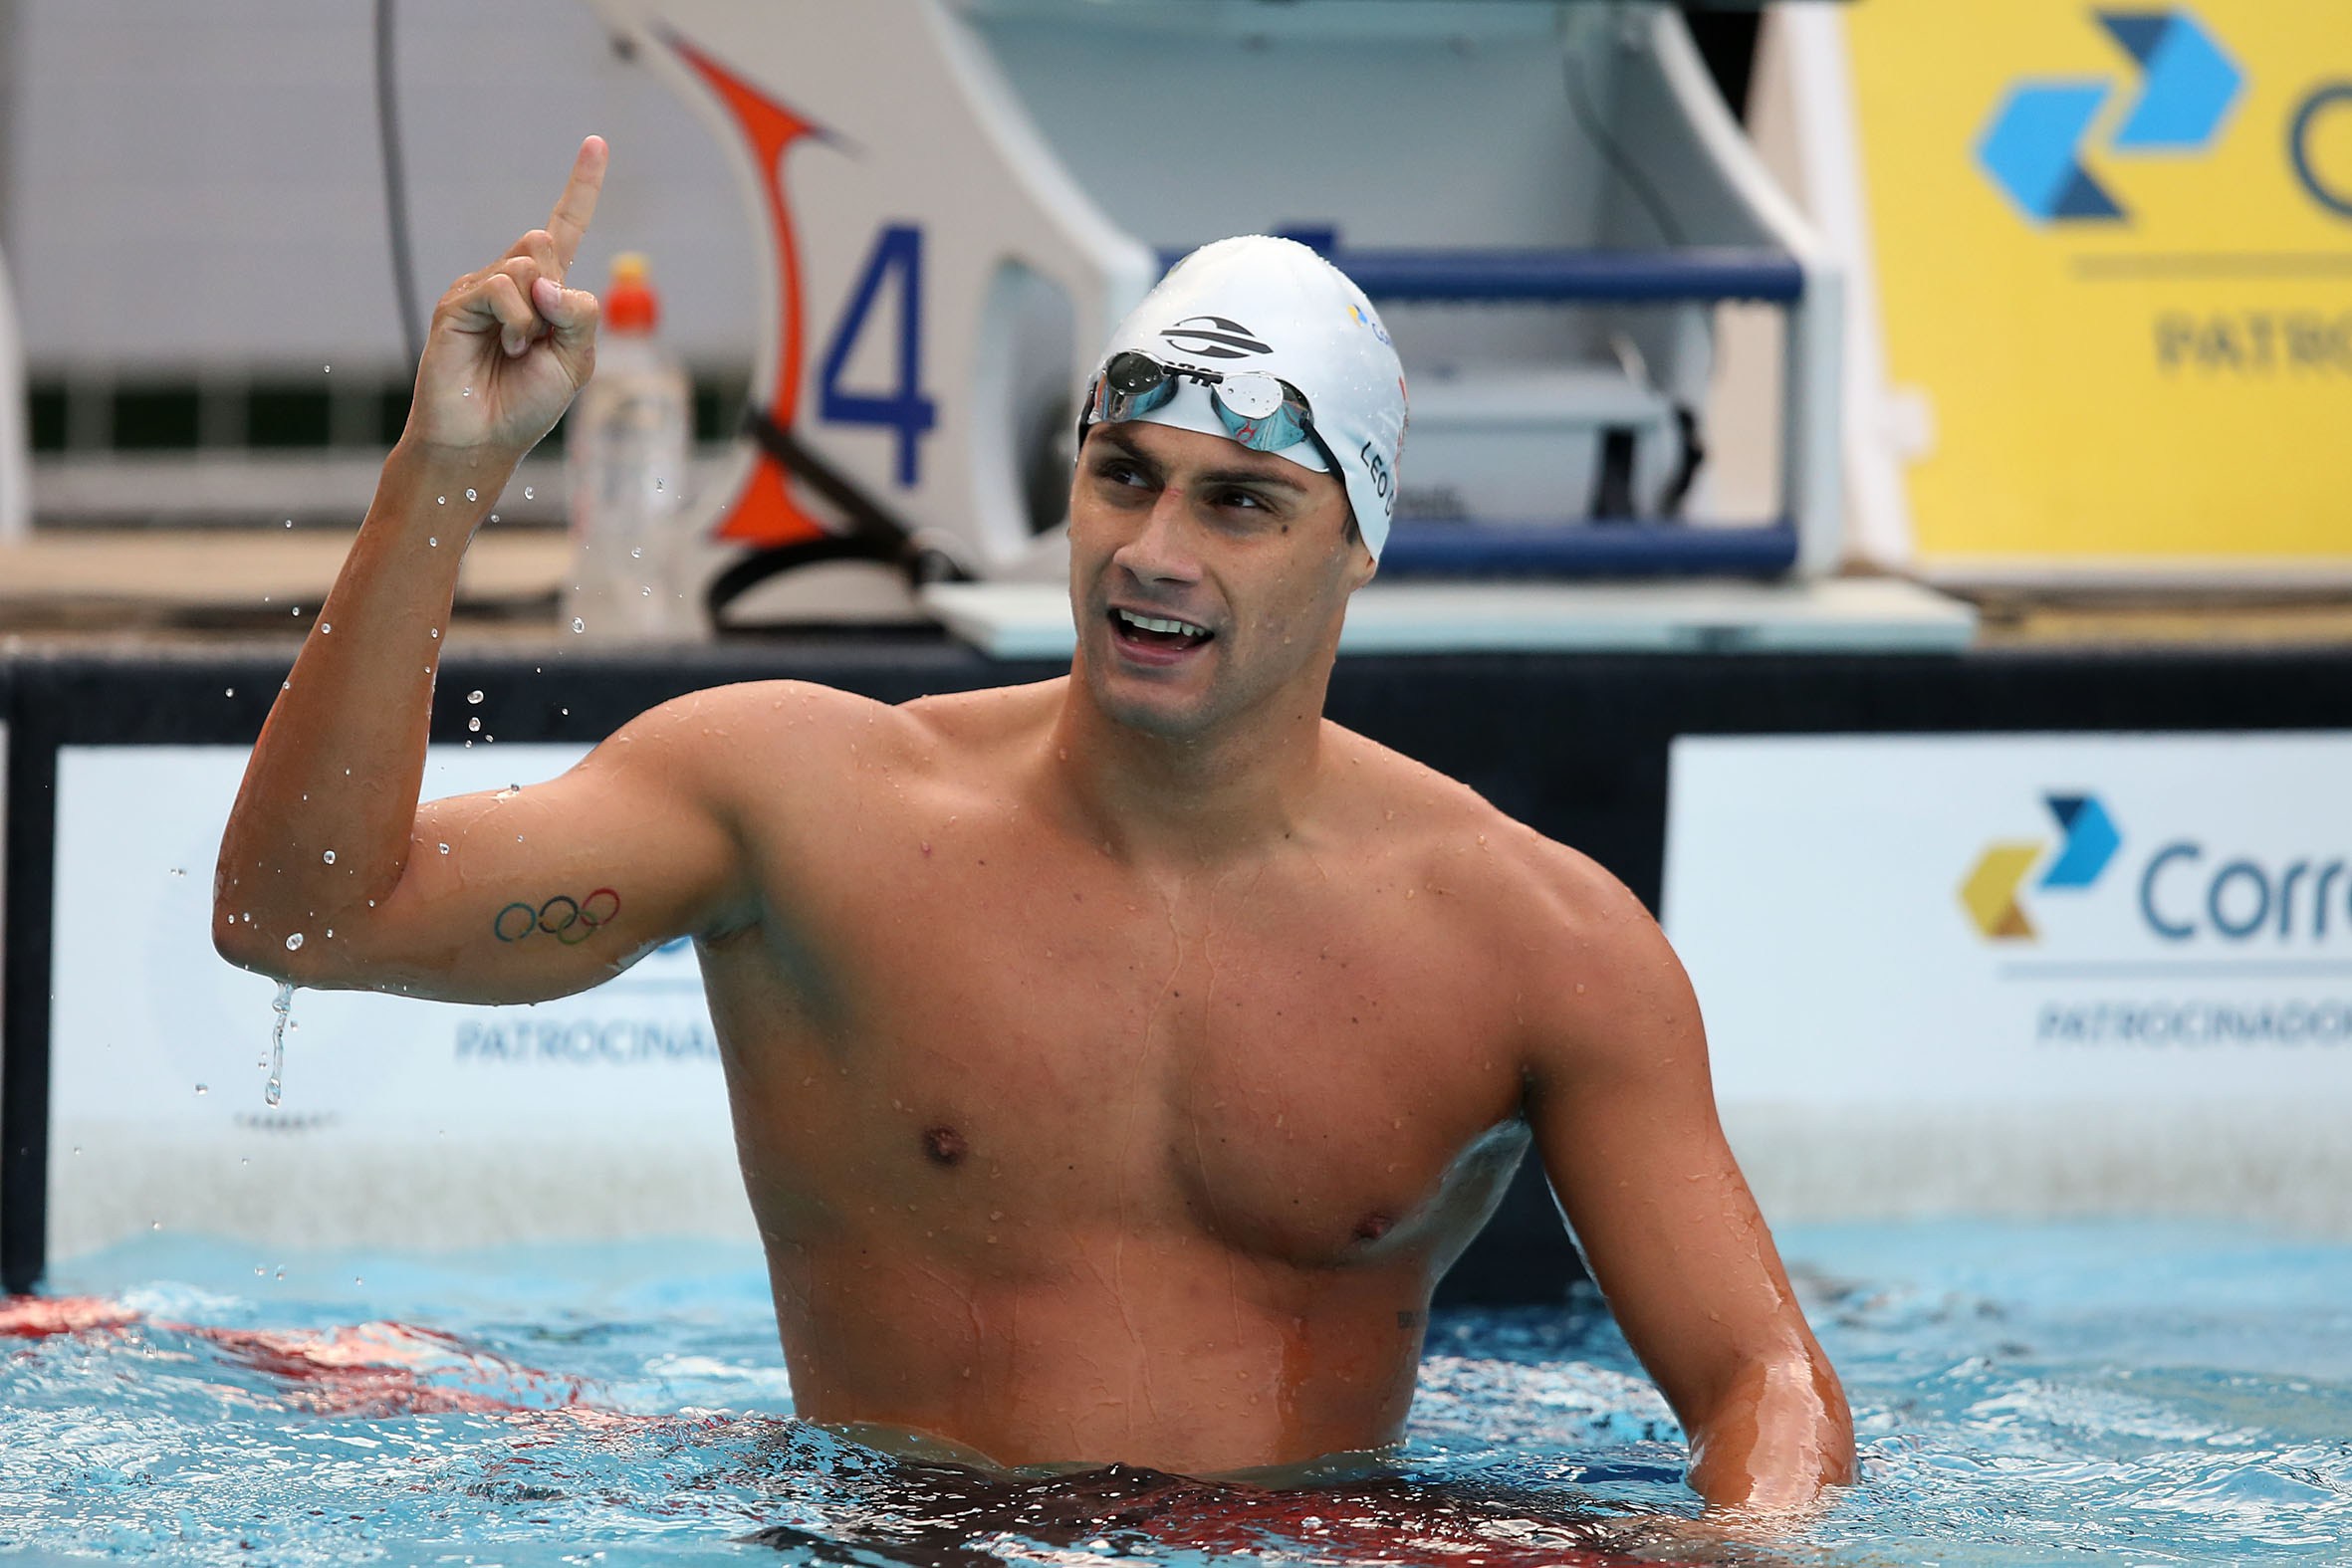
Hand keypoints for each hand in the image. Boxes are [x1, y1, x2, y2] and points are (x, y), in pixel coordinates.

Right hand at [404, 135, 607, 462]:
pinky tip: (505, 349)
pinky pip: (503, 288)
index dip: (580, 186)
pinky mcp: (458, 301)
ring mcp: (481, 288)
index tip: (597, 143)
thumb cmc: (528, 403)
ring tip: (518, 352)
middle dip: (556, 291)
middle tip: (541, 338)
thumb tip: (547, 281)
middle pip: (546, 242)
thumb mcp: (575, 360)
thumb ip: (579, 315)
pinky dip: (517, 322)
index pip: (565, 227)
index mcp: (545, 292)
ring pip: (528, 263)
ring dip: (536, 317)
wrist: (483, 437)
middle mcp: (511, 281)